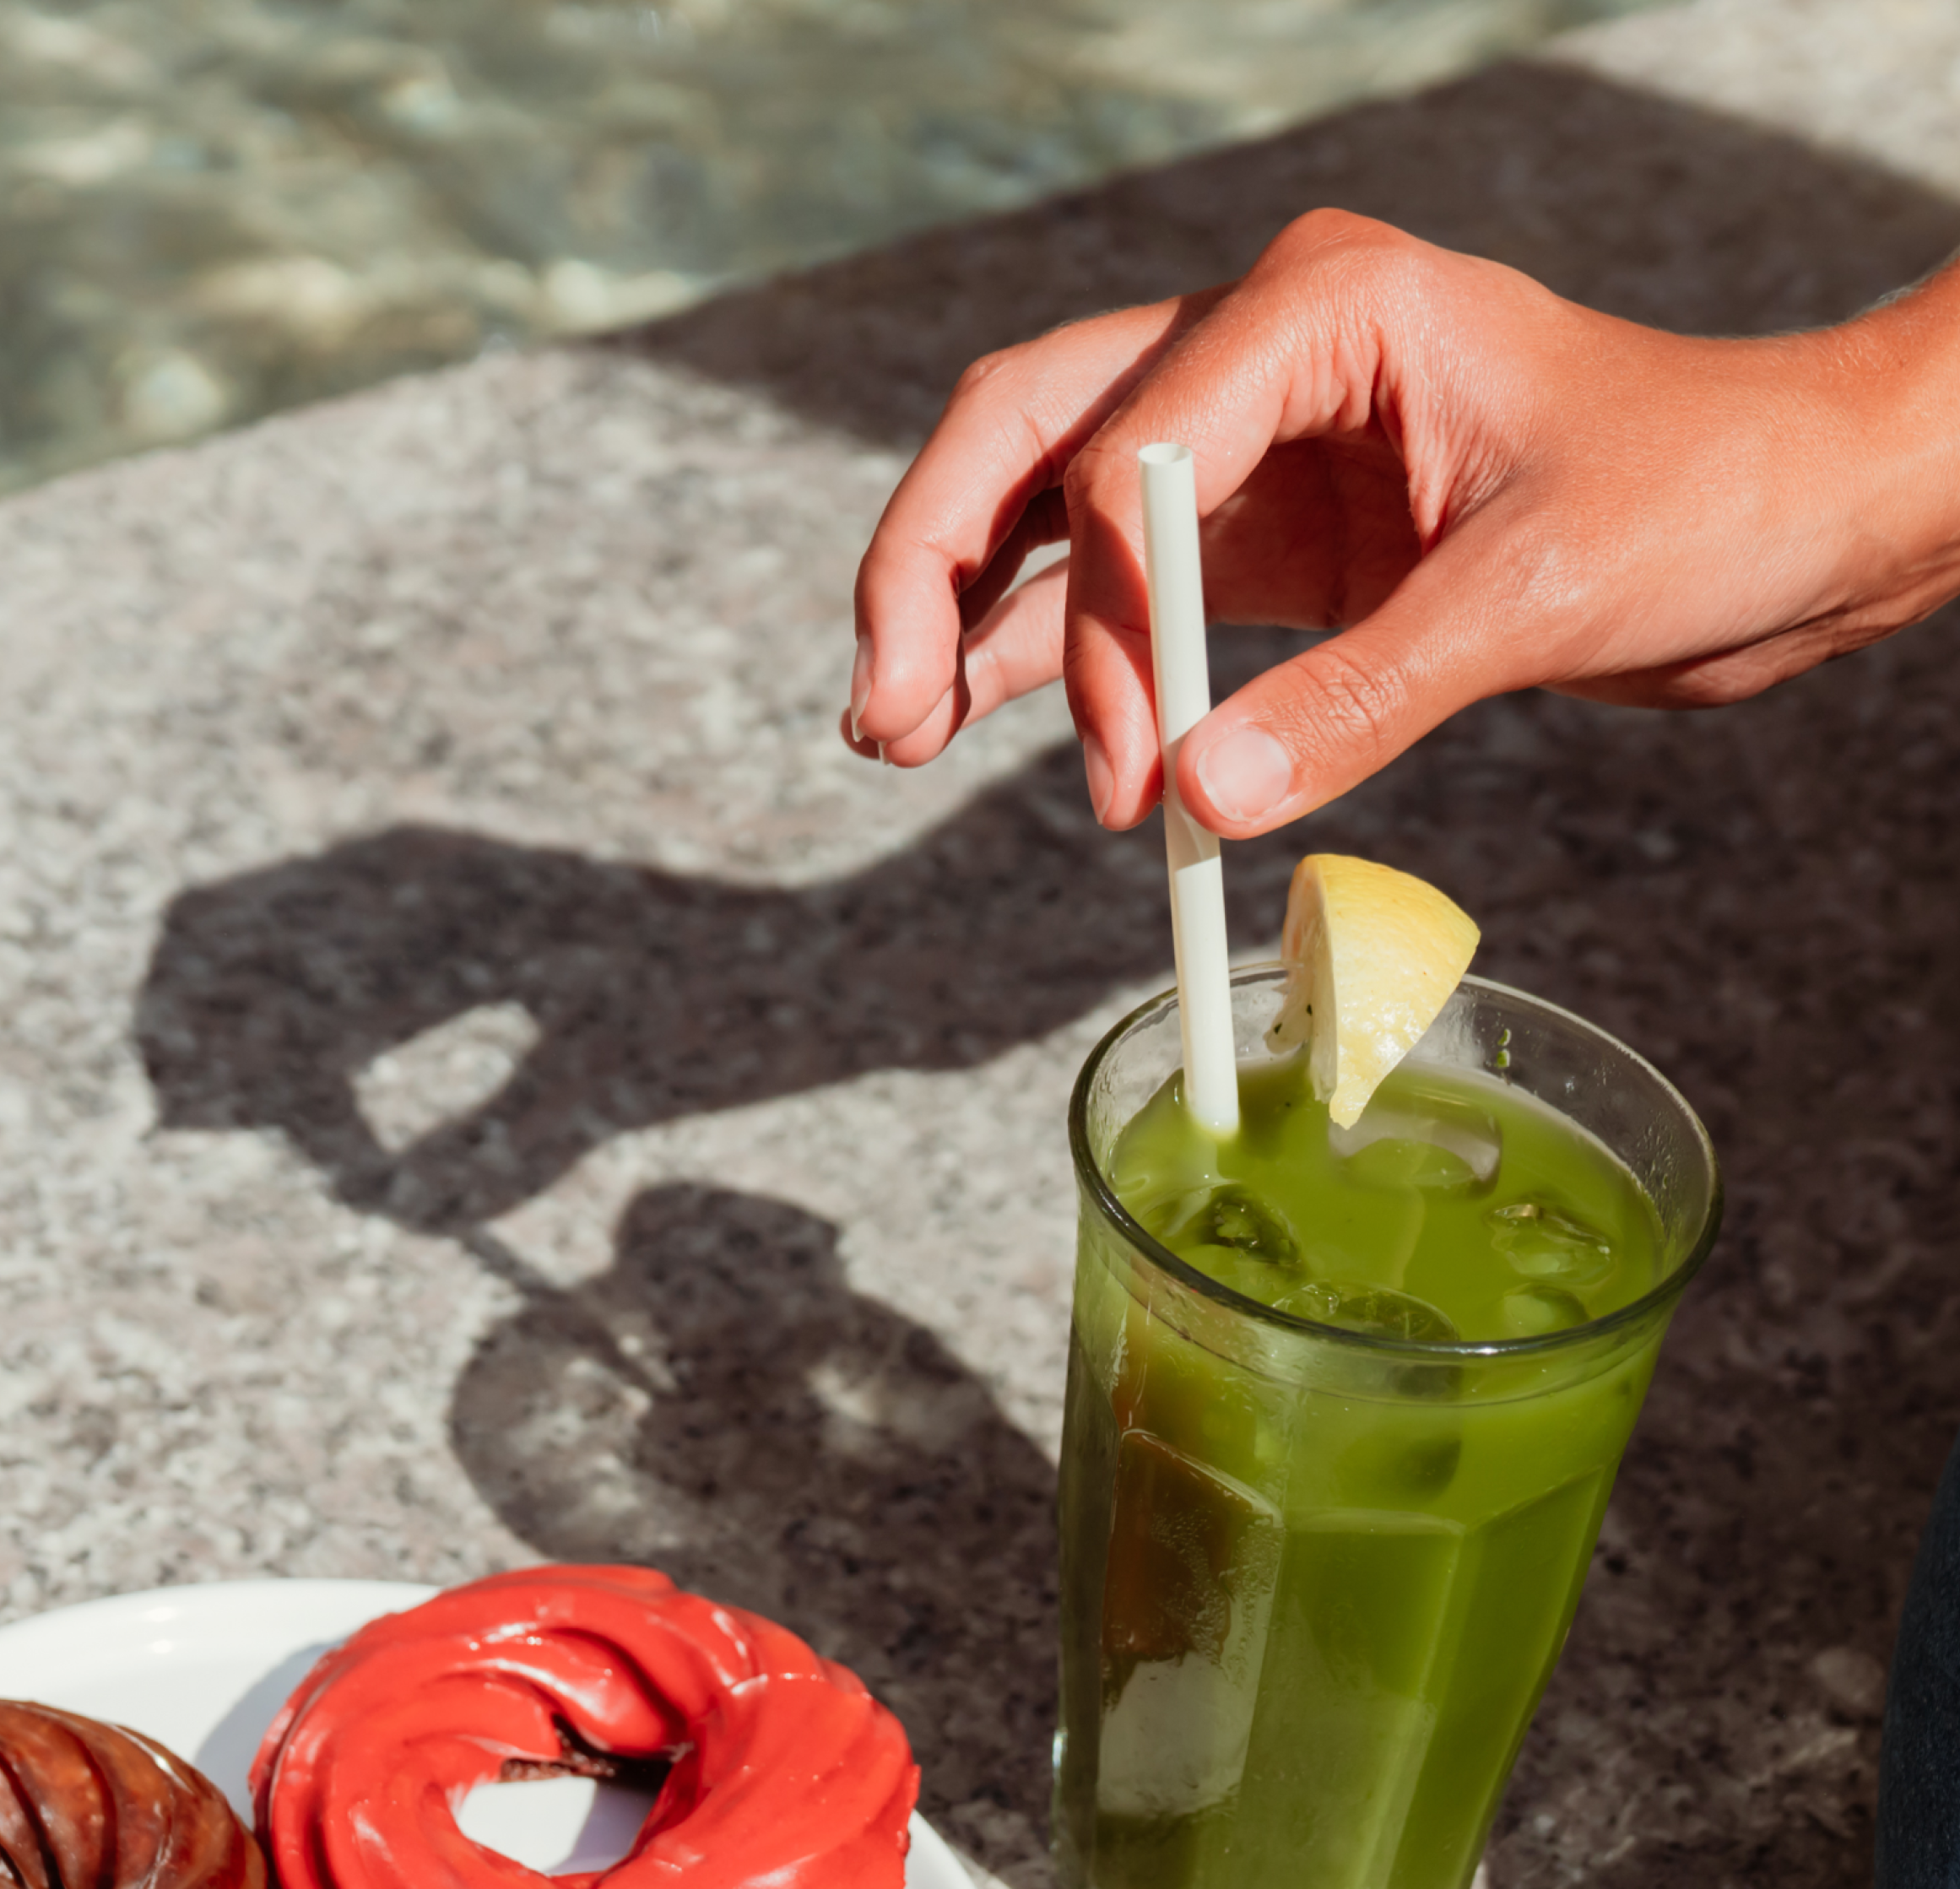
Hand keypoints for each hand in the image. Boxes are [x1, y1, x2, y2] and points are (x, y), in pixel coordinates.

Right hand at [845, 208, 1959, 835]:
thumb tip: (1200, 799)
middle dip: (932, 568)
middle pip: (1025, 434)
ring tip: (890, 730)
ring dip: (959, 614)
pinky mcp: (1262, 536)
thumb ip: (1363, 699)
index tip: (1132, 768)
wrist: (1790, 519)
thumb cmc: (1702, 497)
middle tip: (879, 704)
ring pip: (1042, 509)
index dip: (1099, 620)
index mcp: (1321, 308)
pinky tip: (966, 720)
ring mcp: (1249, 442)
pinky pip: (1107, 589)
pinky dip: (1039, 655)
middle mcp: (1260, 353)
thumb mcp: (1536, 597)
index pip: (1130, 449)